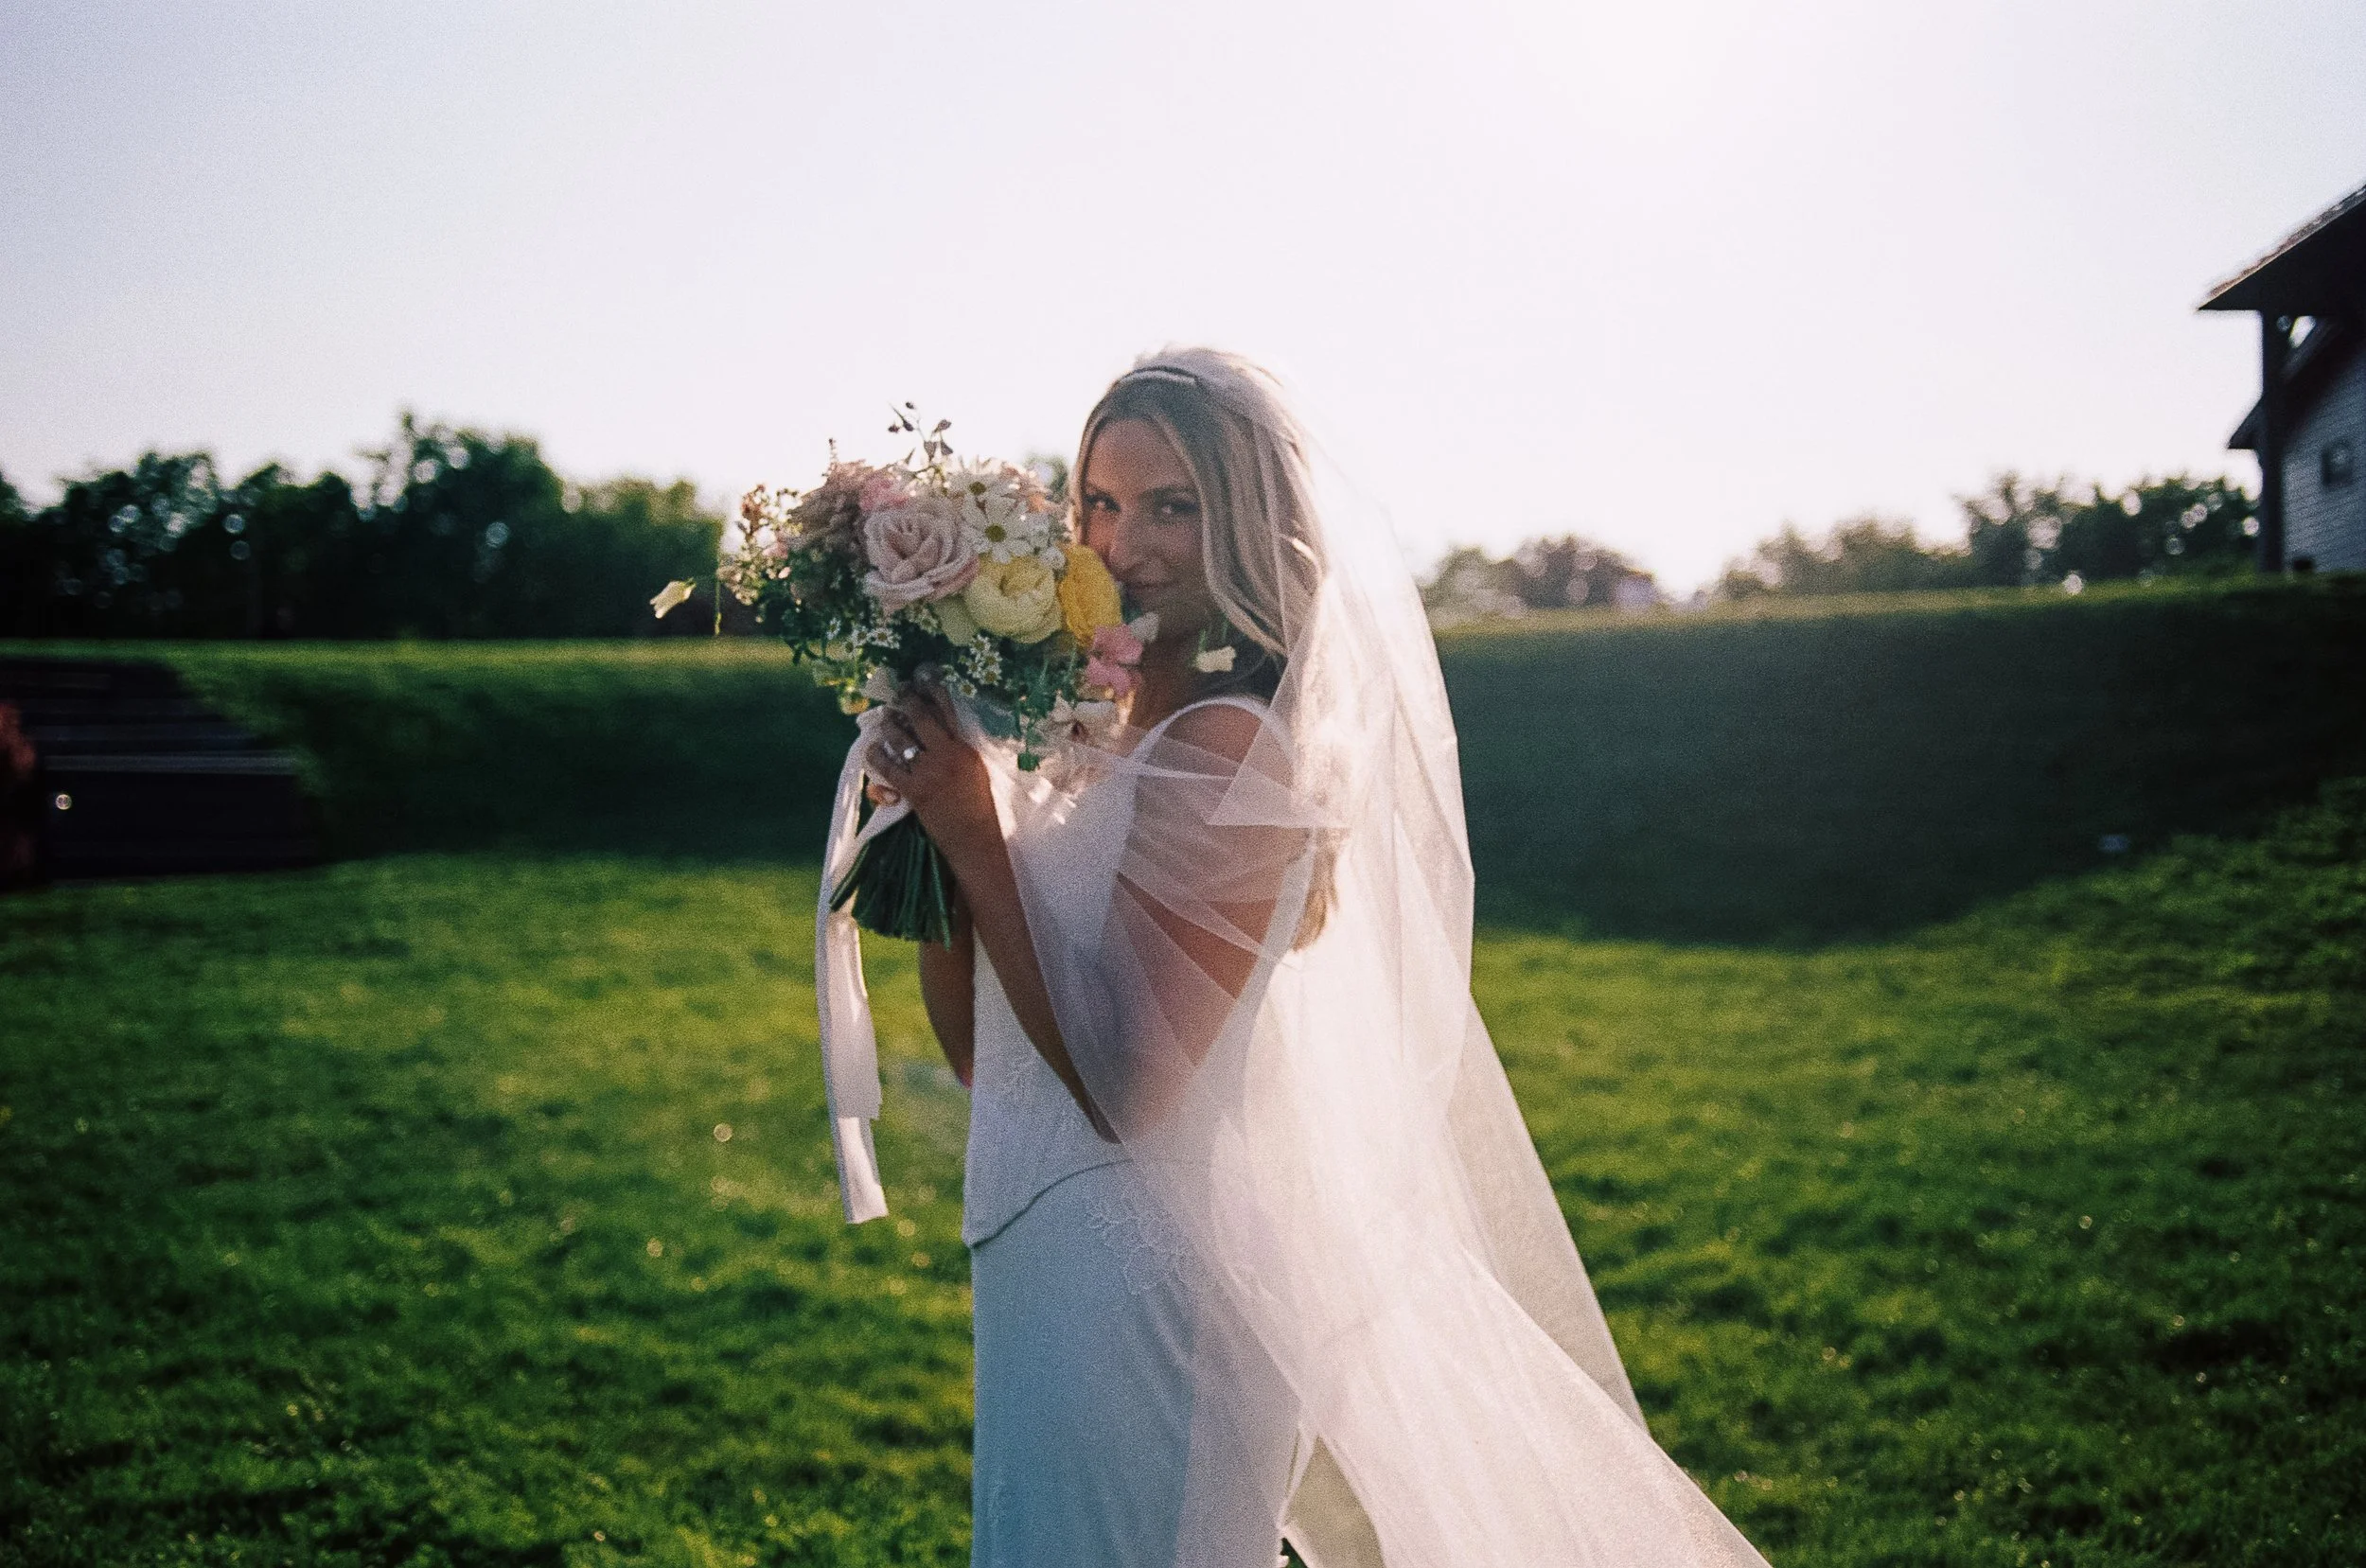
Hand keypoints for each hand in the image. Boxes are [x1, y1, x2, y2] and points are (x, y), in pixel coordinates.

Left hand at [867, 676, 997, 857]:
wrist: (975, 839)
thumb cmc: (978, 807)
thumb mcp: (975, 770)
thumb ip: (958, 749)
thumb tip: (937, 732)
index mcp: (965, 748)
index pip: (948, 710)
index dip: (932, 689)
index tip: (922, 676)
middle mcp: (947, 755)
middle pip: (921, 717)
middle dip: (906, 700)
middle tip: (898, 692)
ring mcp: (929, 772)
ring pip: (900, 739)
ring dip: (889, 724)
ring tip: (885, 717)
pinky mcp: (914, 790)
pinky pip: (887, 767)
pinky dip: (877, 756)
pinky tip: (872, 749)